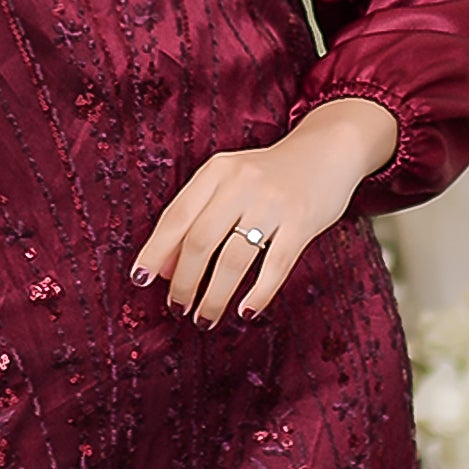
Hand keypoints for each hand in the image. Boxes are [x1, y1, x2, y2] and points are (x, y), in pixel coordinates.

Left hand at [130, 98, 398, 327]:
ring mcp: (272, 202)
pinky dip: (257, 294)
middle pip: (199, 241)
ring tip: (204, 318)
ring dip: (214, 296)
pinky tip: (245, 311)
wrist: (328, 150)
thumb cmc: (269, 175)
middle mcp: (240, 183)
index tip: (141, 280)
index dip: (155, 251)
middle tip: (177, 307)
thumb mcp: (229, 181)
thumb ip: (197, 215)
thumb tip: (166, 269)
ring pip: (232, 259)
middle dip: (184, 282)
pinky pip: (274, 266)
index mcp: (216, 171)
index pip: (176, 216)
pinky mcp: (301, 221)